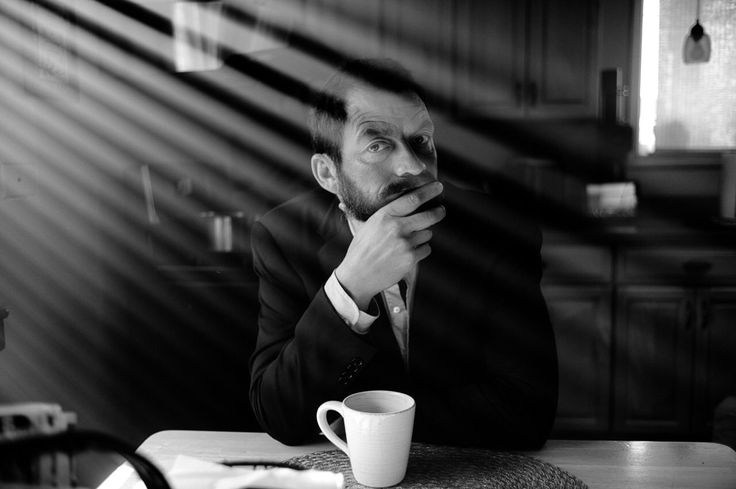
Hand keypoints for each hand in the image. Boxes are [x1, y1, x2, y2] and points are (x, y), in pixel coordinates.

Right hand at [335, 181, 445, 309]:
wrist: (358, 275)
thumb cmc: (361, 250)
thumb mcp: (367, 226)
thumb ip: (384, 215)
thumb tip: (399, 204)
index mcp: (385, 216)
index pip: (412, 199)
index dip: (428, 191)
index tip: (438, 187)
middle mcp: (396, 227)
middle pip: (428, 216)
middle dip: (438, 212)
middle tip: (440, 211)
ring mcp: (405, 243)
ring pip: (427, 234)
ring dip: (423, 236)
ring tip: (409, 241)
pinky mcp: (411, 258)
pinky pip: (426, 249)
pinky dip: (421, 250)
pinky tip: (408, 253)